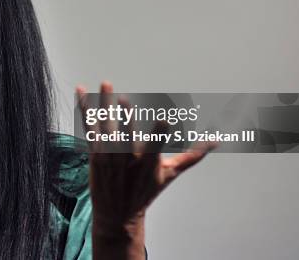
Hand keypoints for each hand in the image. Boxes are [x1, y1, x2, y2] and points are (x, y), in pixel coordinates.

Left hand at [76, 81, 216, 259]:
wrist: (117, 215)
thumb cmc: (146, 191)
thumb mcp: (170, 174)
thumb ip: (192, 155)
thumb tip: (217, 141)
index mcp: (148, 163)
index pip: (155, 146)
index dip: (159, 133)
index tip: (164, 120)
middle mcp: (127, 159)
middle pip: (126, 134)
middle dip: (126, 118)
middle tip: (124, 99)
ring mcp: (108, 156)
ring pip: (105, 127)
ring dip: (104, 105)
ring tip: (107, 84)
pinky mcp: (94, 154)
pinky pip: (89, 129)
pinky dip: (85, 110)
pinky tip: (81, 91)